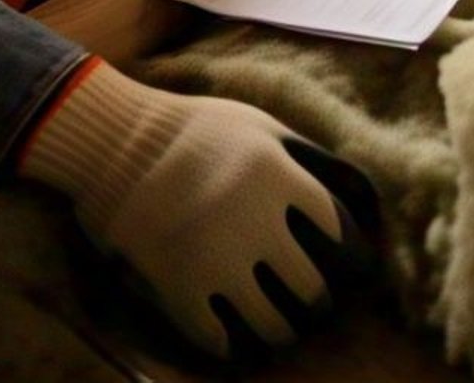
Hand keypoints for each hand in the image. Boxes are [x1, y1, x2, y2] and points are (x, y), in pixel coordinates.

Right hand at [20, 63, 375, 356]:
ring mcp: (218, 259)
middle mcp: (258, 223)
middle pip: (308, 286)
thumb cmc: (197, 129)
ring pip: (268, 322)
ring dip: (279, 333)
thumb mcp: (261, 126)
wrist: (118, 143)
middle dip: (317, 302)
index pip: (337, 229)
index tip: (356, 266)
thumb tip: (352, 190)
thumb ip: (306, 157)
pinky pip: (215, 337)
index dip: (352, 253)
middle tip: (316, 306)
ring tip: (279, 334)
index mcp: (281, 177)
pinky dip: (227, 347)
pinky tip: (230, 345)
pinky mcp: (178, 286)